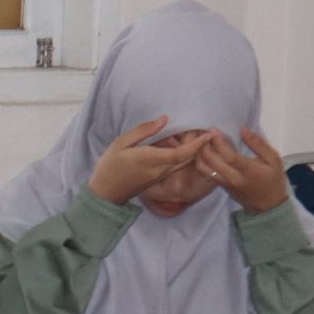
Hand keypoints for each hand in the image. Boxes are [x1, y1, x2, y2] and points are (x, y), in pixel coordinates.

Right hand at [88, 116, 213, 205]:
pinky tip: (179, 146)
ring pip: (184, 163)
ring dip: (193, 152)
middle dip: (201, 147)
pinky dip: (183, 156)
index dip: (198, 144)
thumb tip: (164, 119)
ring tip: (197, 137)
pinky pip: (176, 167)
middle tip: (208, 132)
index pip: (181, 153)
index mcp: (150, 159)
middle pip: (188, 159)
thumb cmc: (109, 166)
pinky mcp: (158, 180)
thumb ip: (144, 131)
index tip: (209, 133)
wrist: (104, 193)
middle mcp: (160, 170)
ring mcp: (160, 177)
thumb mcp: (121, 143)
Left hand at [199, 128, 291, 214]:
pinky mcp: (220, 186)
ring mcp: (224, 183)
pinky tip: (203, 150)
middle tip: (203, 132)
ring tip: (201, 140)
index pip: (229, 156)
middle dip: (204, 145)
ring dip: (199, 153)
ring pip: (204, 167)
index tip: (213, 130)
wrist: (269, 205)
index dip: (219, 143)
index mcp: (248, 171)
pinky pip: (206, 172)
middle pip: (211, 161)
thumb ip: (259, 144)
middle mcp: (233, 178)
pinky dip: (201, 160)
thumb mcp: (274, 159)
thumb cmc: (273, 179)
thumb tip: (244, 129)